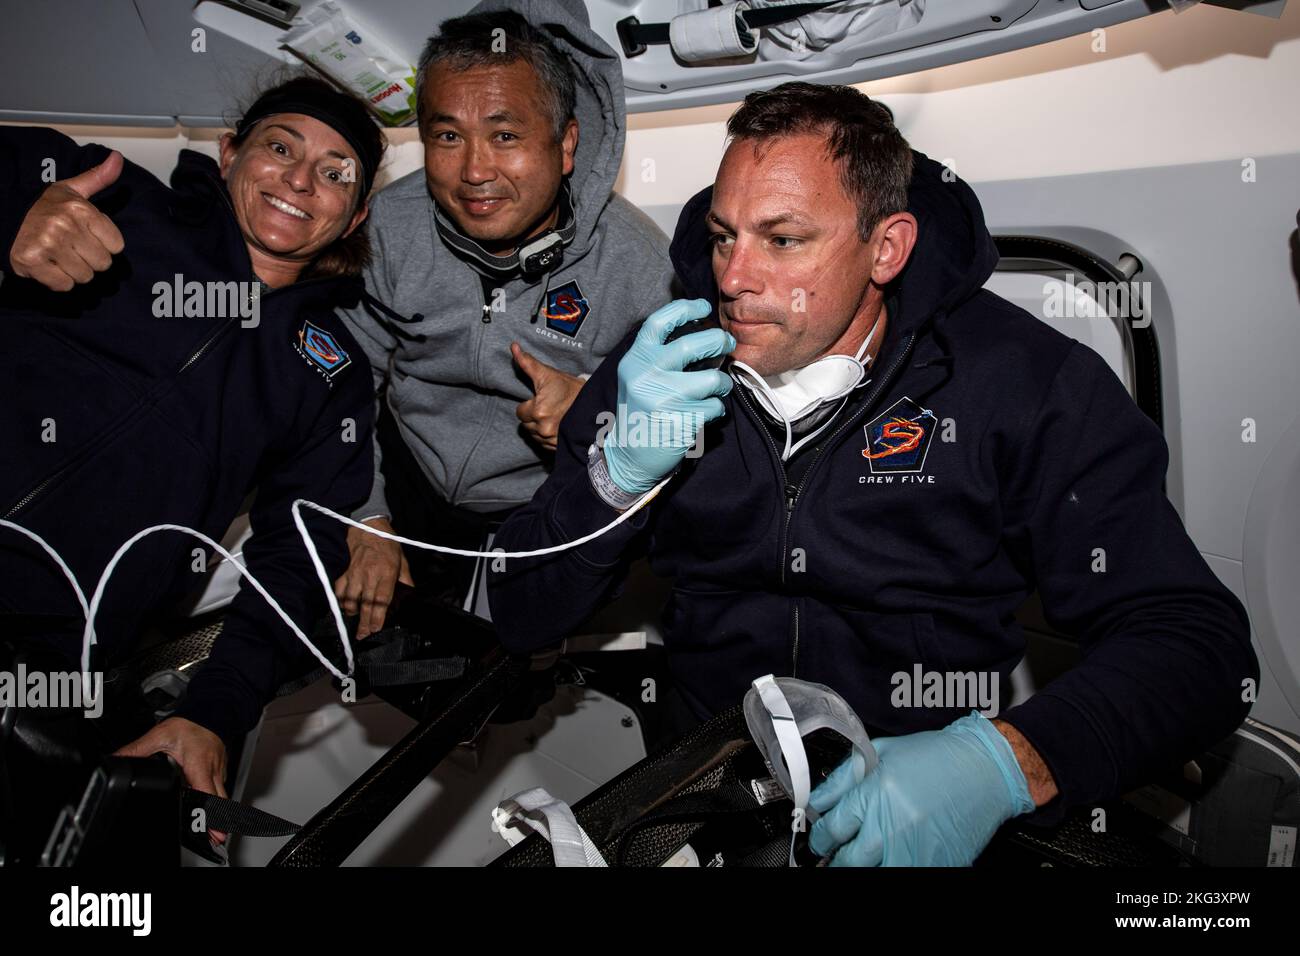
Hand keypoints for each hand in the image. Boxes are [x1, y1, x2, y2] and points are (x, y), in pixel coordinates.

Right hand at [8, 150, 125, 290]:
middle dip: (89, 260)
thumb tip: (118, 158)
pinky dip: (58, 281)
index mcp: (81, 209)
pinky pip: (63, 285)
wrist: (5, 215)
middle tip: (71, 248)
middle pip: (102, 263)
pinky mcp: (32, 261)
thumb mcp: (71, 189)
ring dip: (74, 272)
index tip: (87, 237)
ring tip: (59, 256)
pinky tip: (48, 266)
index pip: (116, 245)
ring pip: (84, 277)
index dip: (103, 244)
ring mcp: (49, 244)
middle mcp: (66, 225)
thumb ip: (98, 177)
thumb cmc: (44, 207)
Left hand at [115, 717, 228, 845]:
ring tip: (216, 833)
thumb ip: (137, 749)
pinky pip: (219, 789)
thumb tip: (116, 759)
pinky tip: (211, 811)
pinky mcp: (219, 771)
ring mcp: (218, 771)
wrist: (210, 712)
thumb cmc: (191, 724)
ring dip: (219, 814)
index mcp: (198, 764)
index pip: (206, 793)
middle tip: (218, 839)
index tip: (215, 831)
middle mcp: (211, 770)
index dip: (210, 814)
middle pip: (219, 801)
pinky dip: (217, 802)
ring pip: (221, 797)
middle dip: (219, 822)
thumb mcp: (159, 735)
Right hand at [334, 517, 412, 638]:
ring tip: (355, 619)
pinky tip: (343, 606)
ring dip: (351, 612)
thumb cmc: (388, 544)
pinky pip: (338, 590)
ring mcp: (354, 572)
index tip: (376, 629)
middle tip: (362, 635)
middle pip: (365, 604)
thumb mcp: (403, 561)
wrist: (368, 525)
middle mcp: (369, 574)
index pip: (381, 600)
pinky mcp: (343, 570)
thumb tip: (408, 598)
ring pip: (349, 599)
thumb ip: (405, 581)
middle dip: (364, 623)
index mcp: (387, 572)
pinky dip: (340, 601)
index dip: (378, 617)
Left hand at [511, 342, 584, 451]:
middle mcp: (544, 428)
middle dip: (533, 416)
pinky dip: (549, 436)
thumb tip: (513, 346)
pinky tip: (559, 425)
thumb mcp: (549, 374)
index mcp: (538, 411)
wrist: (596, 405)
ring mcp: (552, 440)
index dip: (528, 405)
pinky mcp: (559, 447)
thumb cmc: (572, 389)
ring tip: (555, 416)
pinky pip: (544, 444)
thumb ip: (528, 363)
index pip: (519, 412)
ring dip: (540, 427)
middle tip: (549, 407)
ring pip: (534, 435)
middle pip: (526, 424)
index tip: (541, 400)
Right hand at [602, 299, 734, 493]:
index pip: (659, 323)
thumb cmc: (641, 413)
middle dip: (718, 341)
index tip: (704, 307)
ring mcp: (664, 399)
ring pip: (713, 379)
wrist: (631, 458)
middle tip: (726, 345)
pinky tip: (706, 414)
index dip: (684, 309)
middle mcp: (647, 376)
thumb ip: (659, 355)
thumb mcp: (638, 378)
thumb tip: (700, 330)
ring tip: (717, 389)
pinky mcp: (682, 421)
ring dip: (722, 384)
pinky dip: (717, 409)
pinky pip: (715, 406)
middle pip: (693, 345)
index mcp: (635, 361)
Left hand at [808, 711, 1035, 865]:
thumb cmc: (936, 758)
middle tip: (832, 854)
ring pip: (871, 873)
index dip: (819, 836)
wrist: (984, 770)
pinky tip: (888, 858)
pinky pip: (903, 874)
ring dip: (860, 867)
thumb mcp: (881, 753)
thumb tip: (817, 800)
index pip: (832, 829)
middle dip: (835, 858)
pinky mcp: (936, 865)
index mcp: (876, 796)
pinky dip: (891, 867)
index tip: (819, 837)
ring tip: (858, 860)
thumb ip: (843, 778)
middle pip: (847, 860)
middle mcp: (892, 827)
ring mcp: (915, 851)